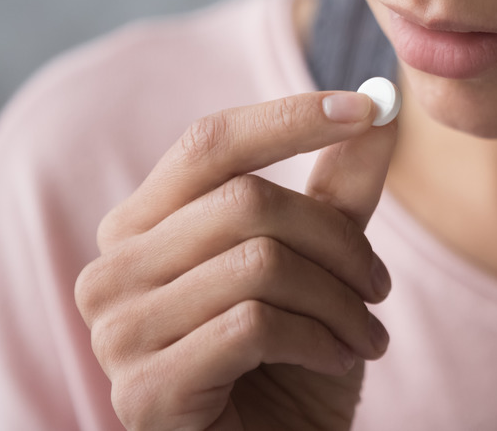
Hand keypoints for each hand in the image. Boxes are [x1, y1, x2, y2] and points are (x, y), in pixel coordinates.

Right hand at [75, 91, 395, 429]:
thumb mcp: (320, 265)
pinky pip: (255, 325)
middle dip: (339, 242)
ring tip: (366, 334)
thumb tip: (382, 105)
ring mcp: (118, 332)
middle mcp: (114, 268)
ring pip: (259, 264)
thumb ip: (338, 190)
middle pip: (248, 202)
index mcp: (144, 225)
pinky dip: (320, 340)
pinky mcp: (144, 389)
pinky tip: (338, 362)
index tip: (370, 108)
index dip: (291, 118)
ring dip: (339, 301)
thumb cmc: (287, 361)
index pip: (210, 142)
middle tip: (379, 287)